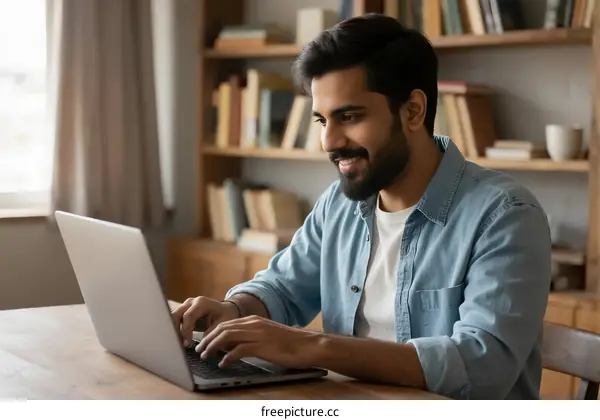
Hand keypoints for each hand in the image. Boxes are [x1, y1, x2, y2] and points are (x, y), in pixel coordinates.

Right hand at [171, 296, 239, 346]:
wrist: (225, 310)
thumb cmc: (225, 316)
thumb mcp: (222, 324)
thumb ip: (210, 333)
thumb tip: (200, 346)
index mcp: (201, 303)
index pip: (188, 316)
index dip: (185, 330)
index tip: (187, 344)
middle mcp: (191, 302)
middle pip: (176, 315)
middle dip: (175, 331)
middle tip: (178, 345)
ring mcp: (185, 306)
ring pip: (172, 317)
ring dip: (173, 331)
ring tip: (178, 344)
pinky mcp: (183, 312)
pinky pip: (174, 320)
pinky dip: (174, 330)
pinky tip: (178, 341)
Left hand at [195, 315, 319, 369]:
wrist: (307, 345)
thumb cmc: (289, 344)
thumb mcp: (267, 336)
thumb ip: (250, 338)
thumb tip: (232, 348)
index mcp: (254, 320)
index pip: (226, 323)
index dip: (211, 333)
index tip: (203, 342)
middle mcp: (254, 324)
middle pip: (223, 328)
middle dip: (208, 339)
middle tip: (199, 350)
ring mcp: (258, 334)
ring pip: (227, 336)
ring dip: (213, 347)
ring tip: (206, 356)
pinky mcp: (262, 345)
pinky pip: (239, 350)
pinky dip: (228, 357)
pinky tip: (223, 364)